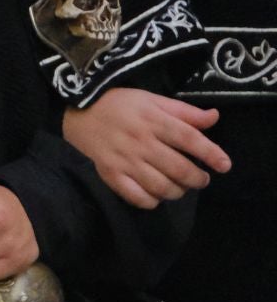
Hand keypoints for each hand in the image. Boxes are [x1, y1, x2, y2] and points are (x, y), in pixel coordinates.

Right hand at [63, 87, 229, 209]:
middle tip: (201, 179)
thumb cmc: (119, 104)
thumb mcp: (151, 100)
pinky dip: (152, 201)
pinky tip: (156, 194)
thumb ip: (183, 111)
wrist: (77, 111)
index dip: (211, 153)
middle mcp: (140, 142)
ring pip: (161, 187)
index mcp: (152, 120)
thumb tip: (214, 118)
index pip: (189, 139)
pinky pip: (137, 197)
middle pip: (179, 168)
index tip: (224, 165)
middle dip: (198, 179)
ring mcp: (124, 160)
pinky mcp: (109, 174)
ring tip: (180, 187)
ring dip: (178, 191)